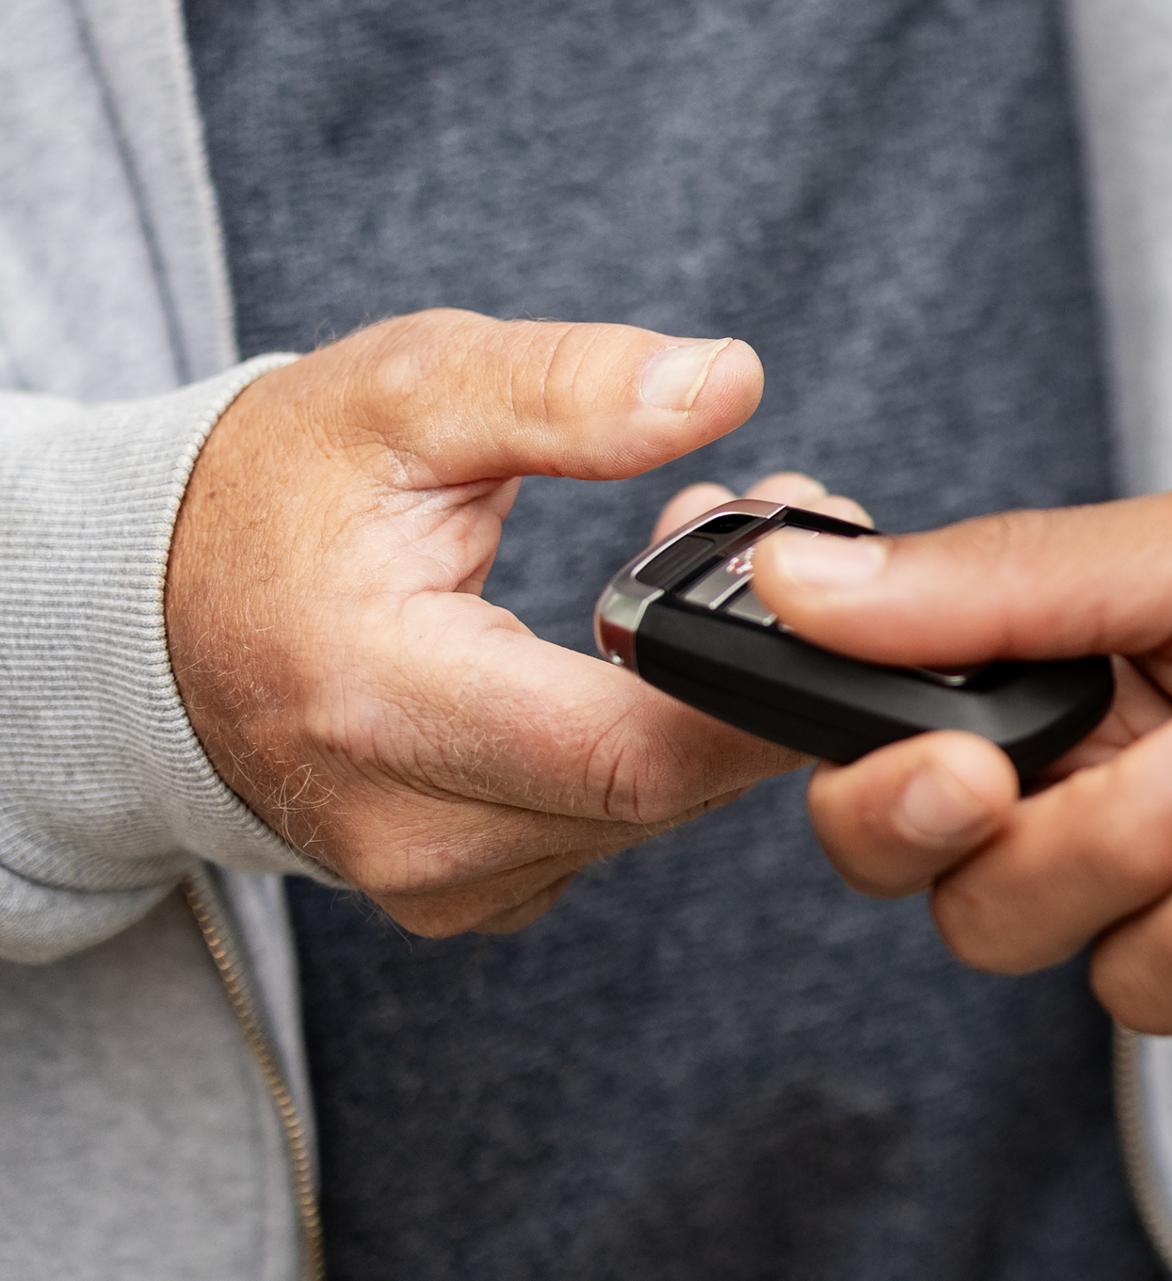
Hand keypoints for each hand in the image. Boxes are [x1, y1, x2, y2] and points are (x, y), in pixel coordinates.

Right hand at [167, 307, 854, 934]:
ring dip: (707, 699)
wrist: (159, 618)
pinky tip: (638, 655)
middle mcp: (414, 830)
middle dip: (752, 668)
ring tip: (690, 564)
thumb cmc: (275, 497)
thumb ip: (565, 387)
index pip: (633, 753)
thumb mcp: (405, 393)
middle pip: (666, 790)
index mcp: (385, 705)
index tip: (839, 606)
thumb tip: (727, 382)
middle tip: (774, 535)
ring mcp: (442, 882)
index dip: (761, 696)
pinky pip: (613, 830)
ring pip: (654, 813)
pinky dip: (654, 745)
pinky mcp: (469, 892)